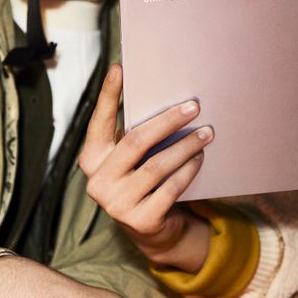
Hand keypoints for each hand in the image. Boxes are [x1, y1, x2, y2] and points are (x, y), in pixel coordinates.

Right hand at [79, 64, 211, 271]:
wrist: (152, 229)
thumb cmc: (143, 180)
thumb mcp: (132, 158)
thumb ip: (134, 134)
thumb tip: (160, 95)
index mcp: (92, 160)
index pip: (99, 123)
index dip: (108, 95)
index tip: (119, 69)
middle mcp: (98, 182)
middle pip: (136, 141)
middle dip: (168, 121)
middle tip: (193, 106)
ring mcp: (117, 204)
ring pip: (157, 165)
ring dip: (186, 146)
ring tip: (206, 132)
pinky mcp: (141, 221)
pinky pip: (170, 188)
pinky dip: (188, 170)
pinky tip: (200, 157)